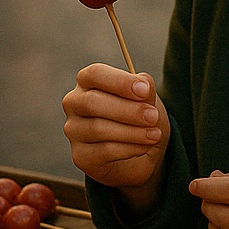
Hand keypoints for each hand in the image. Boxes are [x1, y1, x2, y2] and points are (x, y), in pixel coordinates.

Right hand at [62, 64, 168, 215]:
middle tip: (153, 116)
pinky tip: (143, 147)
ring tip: (154, 135)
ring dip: (132, 132)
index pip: (95, 74)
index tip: (145, 90)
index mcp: (88, 81)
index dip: (120, 82)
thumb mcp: (147, 99)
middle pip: (92, 102)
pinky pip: (104, 151)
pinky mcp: (80, 155)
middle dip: (128, 110)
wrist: (140, 154)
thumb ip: (145, 88)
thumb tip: (144, 86)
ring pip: (98, 128)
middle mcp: (74, 103)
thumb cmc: (138, 117)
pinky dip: (129, 148)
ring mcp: (74, 130)